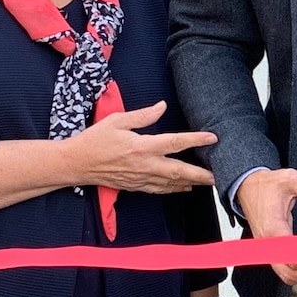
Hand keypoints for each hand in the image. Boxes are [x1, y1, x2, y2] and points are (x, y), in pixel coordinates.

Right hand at [65, 102, 215, 194]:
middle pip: (179, 171)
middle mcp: (144, 165)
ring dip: (191, 182)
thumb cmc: (94, 140)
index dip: (195, 140)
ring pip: (172, 183)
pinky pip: (160, 190)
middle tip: (220, 175)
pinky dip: (175, 189)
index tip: (212, 138)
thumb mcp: (116, 120)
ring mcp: (140, 179)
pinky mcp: (135, 187)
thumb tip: (162, 106)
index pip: (174, 143)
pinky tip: (185, 187)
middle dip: (201, 174)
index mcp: (141, 146)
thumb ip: (142, 115)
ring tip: (209, 181)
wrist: (76, 164)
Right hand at [237, 168, 296, 285]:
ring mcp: (268, 249)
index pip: (291, 253)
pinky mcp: (270, 251)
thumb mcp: (288, 179)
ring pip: (286, 275)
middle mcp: (269, 244)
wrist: (246, 188)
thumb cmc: (266, 186)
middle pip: (289, 273)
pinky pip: (284, 268)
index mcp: (273, 228)